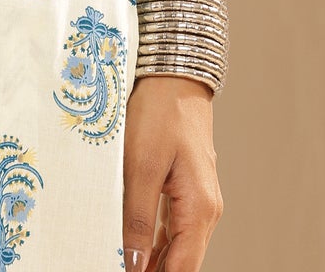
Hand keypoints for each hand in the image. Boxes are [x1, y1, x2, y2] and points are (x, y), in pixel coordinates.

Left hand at [122, 74, 223, 269]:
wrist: (174, 73)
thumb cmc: (159, 112)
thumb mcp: (141, 166)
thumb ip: (137, 218)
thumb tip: (132, 265)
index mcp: (200, 209)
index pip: (183, 269)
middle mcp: (206, 209)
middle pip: (183, 262)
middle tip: (118, 268)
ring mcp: (199, 198)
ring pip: (178, 246)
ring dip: (153, 261)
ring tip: (122, 263)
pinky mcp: (187, 187)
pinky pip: (174, 226)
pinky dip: (156, 242)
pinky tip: (134, 246)